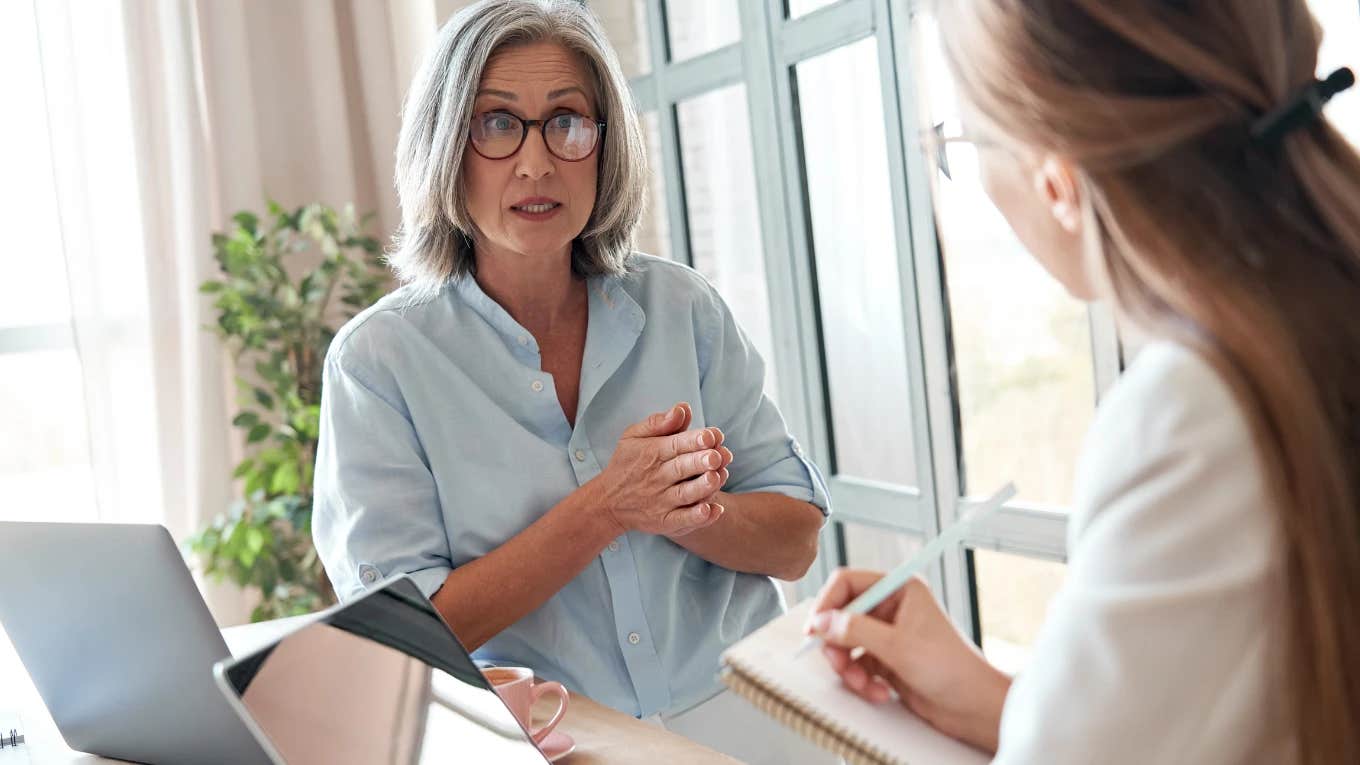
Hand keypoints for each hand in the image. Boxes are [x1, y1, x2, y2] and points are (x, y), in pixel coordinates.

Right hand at [592, 402, 733, 536]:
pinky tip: (713, 510)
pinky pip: (682, 521)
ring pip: (685, 494)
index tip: (712, 435)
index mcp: (652, 453)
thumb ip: (658, 422)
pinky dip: (697, 517)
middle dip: (701, 462)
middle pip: (682, 468)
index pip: (676, 444)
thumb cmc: (627, 463)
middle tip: (718, 456)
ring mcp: (661, 501)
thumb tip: (683, 408)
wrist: (607, 502)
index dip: (695, 440)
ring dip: (702, 487)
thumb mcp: (633, 437)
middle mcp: (657, 477)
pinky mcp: (664, 521)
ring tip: (716, 478)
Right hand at [805, 568, 1010, 752]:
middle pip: (842, 616)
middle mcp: (892, 607)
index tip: (815, 629)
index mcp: (899, 589)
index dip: (827, 604)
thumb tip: (822, 622)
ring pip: (846, 643)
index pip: (848, 582)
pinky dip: (861, 680)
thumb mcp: (898, 646)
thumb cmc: (951, 668)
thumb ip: (855, 630)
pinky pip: (857, 664)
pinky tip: (878, 691)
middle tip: (839, 664)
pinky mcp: (886, 659)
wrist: (974, 706)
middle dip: (838, 645)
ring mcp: (888, 634)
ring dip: (849, 667)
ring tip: (863, 684)